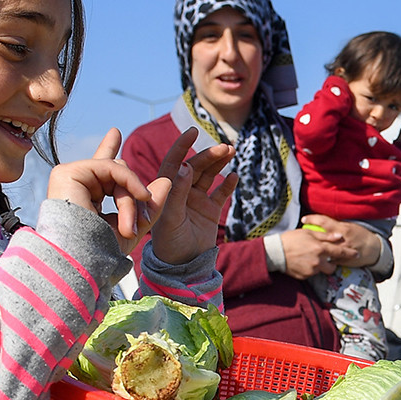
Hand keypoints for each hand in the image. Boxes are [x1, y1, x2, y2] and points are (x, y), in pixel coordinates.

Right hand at [46, 130, 169, 251]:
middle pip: (117, 173)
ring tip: (131, 224)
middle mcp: (77, 185)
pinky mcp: (67, 173)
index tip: (115, 132)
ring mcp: (70, 177)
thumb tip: (167, 180)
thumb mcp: (134, 227)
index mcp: (87, 197)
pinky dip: (129, 181)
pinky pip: (111, 166)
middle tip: (138, 225)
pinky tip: (137, 197)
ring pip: (117, 172)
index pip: (101, 170)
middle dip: (135, 197)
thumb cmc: (104, 252)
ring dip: (131, 198)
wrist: (83, 261)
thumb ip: (150, 205)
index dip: (108, 150)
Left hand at [147, 128, 233, 264]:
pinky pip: (220, 193)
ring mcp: (195, 200)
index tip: (192, 132)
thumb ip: (177, 192)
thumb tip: (185, 165)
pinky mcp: (209, 210)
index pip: (173, 163)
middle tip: (224, 148)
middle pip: (195, 166)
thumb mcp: (170, 218)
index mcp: (166, 191)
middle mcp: (180, 192)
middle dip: (209, 155)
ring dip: (219, 163)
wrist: (183, 267)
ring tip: (231, 152)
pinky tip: (234, 176)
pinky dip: (227, 184)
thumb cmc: (169, 244)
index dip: (181, 146)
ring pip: (208, 175)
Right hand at [276, 226, 345, 277]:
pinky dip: (310, 269)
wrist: (275, 252)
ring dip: (319, 266)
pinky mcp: (304, 277)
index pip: (340, 252)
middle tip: (325, 258)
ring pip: (321, 271)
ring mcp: (311, 271)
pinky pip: (311, 274)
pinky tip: (302, 262)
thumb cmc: (291, 239)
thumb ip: (326, 236)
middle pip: (332, 267)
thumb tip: (340, 237)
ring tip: (309, 258)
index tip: (356, 254)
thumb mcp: (308, 234)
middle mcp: (318, 262)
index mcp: (320, 249)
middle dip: (331, 264)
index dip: (349, 254)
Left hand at [301, 214, 382, 268]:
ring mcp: (341, 251)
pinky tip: (315, 258)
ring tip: (305, 247)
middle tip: (300, 233)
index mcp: (342, 228)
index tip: (304, 219)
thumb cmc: (361, 235)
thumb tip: (323, 222)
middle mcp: (341, 239)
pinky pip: (328, 261)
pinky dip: (322, 259)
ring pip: (324, 251)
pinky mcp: (342, 261)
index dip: (313, 219)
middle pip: (321, 236)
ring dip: (314, 249)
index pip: (324, 222)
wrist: (373, 249)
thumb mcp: (349, 226)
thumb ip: (336, 226)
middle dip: (309, 236)